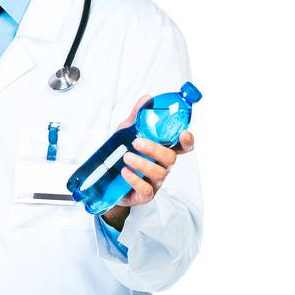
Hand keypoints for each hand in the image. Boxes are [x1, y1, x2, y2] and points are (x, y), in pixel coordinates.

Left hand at [101, 101, 194, 228]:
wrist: (107, 183)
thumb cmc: (122, 156)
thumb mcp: (127, 133)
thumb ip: (138, 118)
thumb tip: (146, 99)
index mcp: (163, 151)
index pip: (183, 147)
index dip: (187, 141)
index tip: (184, 133)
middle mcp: (163, 166)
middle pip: (170, 158)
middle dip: (155, 149)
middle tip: (136, 142)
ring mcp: (155, 182)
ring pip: (158, 173)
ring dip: (142, 163)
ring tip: (126, 157)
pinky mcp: (144, 195)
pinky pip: (146, 189)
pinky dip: (135, 180)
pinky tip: (125, 172)